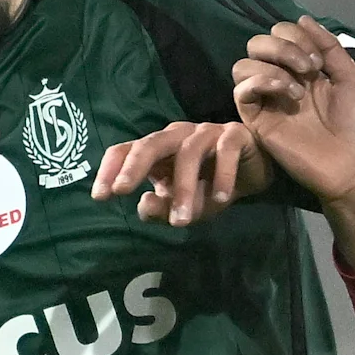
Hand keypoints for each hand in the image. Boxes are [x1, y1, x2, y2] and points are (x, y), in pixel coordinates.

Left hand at [92, 120, 276, 226]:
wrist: (253, 174)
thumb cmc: (210, 187)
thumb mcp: (183, 207)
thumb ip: (161, 209)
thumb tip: (144, 203)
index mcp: (157, 149)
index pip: (126, 150)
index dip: (110, 170)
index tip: (100, 197)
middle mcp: (177, 136)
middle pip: (151, 142)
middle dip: (134, 165)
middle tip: (122, 190)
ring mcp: (206, 132)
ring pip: (188, 153)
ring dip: (184, 188)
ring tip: (181, 221)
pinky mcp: (235, 135)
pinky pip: (225, 151)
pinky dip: (222, 175)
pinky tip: (221, 199)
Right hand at [231, 18, 354, 263]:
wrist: (354, 165)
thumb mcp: (352, 77)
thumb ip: (329, 46)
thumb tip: (303, 17)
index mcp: (303, 69)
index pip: (281, 34)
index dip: (297, 36)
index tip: (320, 59)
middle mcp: (281, 80)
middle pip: (257, 43)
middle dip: (283, 45)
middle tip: (309, 67)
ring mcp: (267, 101)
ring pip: (243, 64)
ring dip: (273, 63)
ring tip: (299, 86)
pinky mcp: (257, 121)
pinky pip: (241, 91)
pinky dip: (261, 81)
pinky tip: (287, 92)